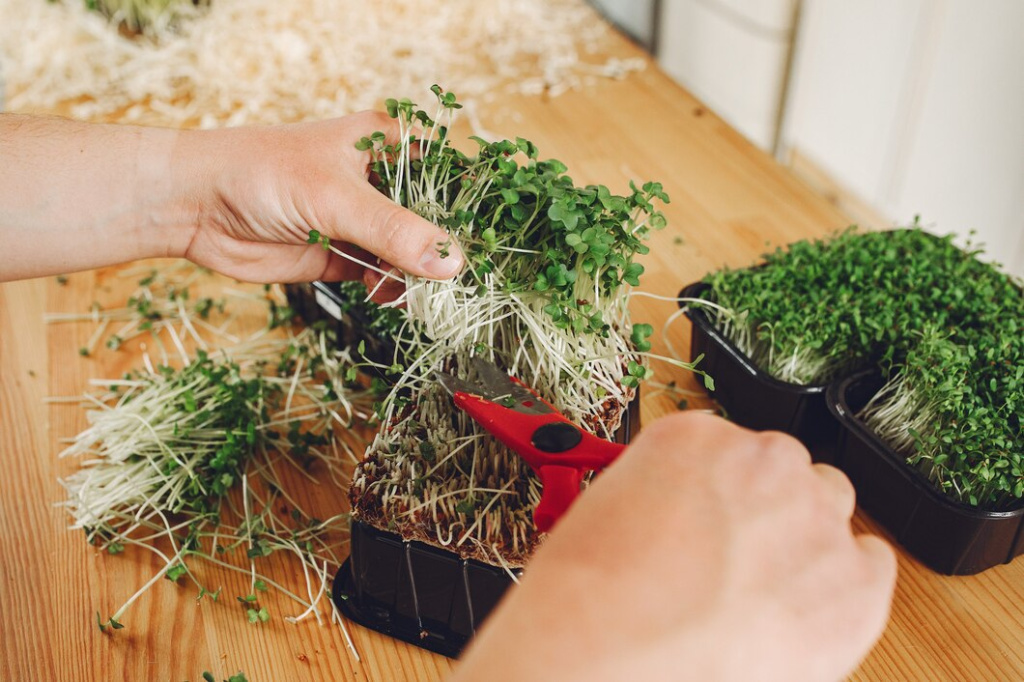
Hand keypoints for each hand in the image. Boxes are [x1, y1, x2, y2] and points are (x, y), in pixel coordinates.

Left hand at [0, 112, 461, 285]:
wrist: (195, 206)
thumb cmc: (259, 173)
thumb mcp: (334, 197)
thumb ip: (394, 231)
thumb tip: (451, 263)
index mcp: (387, 145)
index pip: (449, 174)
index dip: (477, 206)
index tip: (504, 240)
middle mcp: (380, 182)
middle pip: (435, 220)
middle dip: (451, 251)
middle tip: (475, 282)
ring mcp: (362, 221)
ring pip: (411, 254)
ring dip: (423, 278)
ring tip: (438, 298)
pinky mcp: (343, 256)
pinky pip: (384, 277)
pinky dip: (396, 291)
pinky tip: (399, 301)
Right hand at [452, 412, 896, 681]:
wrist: (610, 652)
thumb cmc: (591, 596)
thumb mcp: (606, 511)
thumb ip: (660, 497)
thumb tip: (682, 522)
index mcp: (698, 438)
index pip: (729, 450)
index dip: (719, 495)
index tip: (709, 524)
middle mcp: (764, 463)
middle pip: (785, 471)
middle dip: (765, 512)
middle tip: (733, 562)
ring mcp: (815, 518)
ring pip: (831, 510)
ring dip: (806, 541)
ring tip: (766, 592)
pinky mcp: (854, 582)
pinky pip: (873, 564)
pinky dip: (848, 586)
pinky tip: (809, 610)